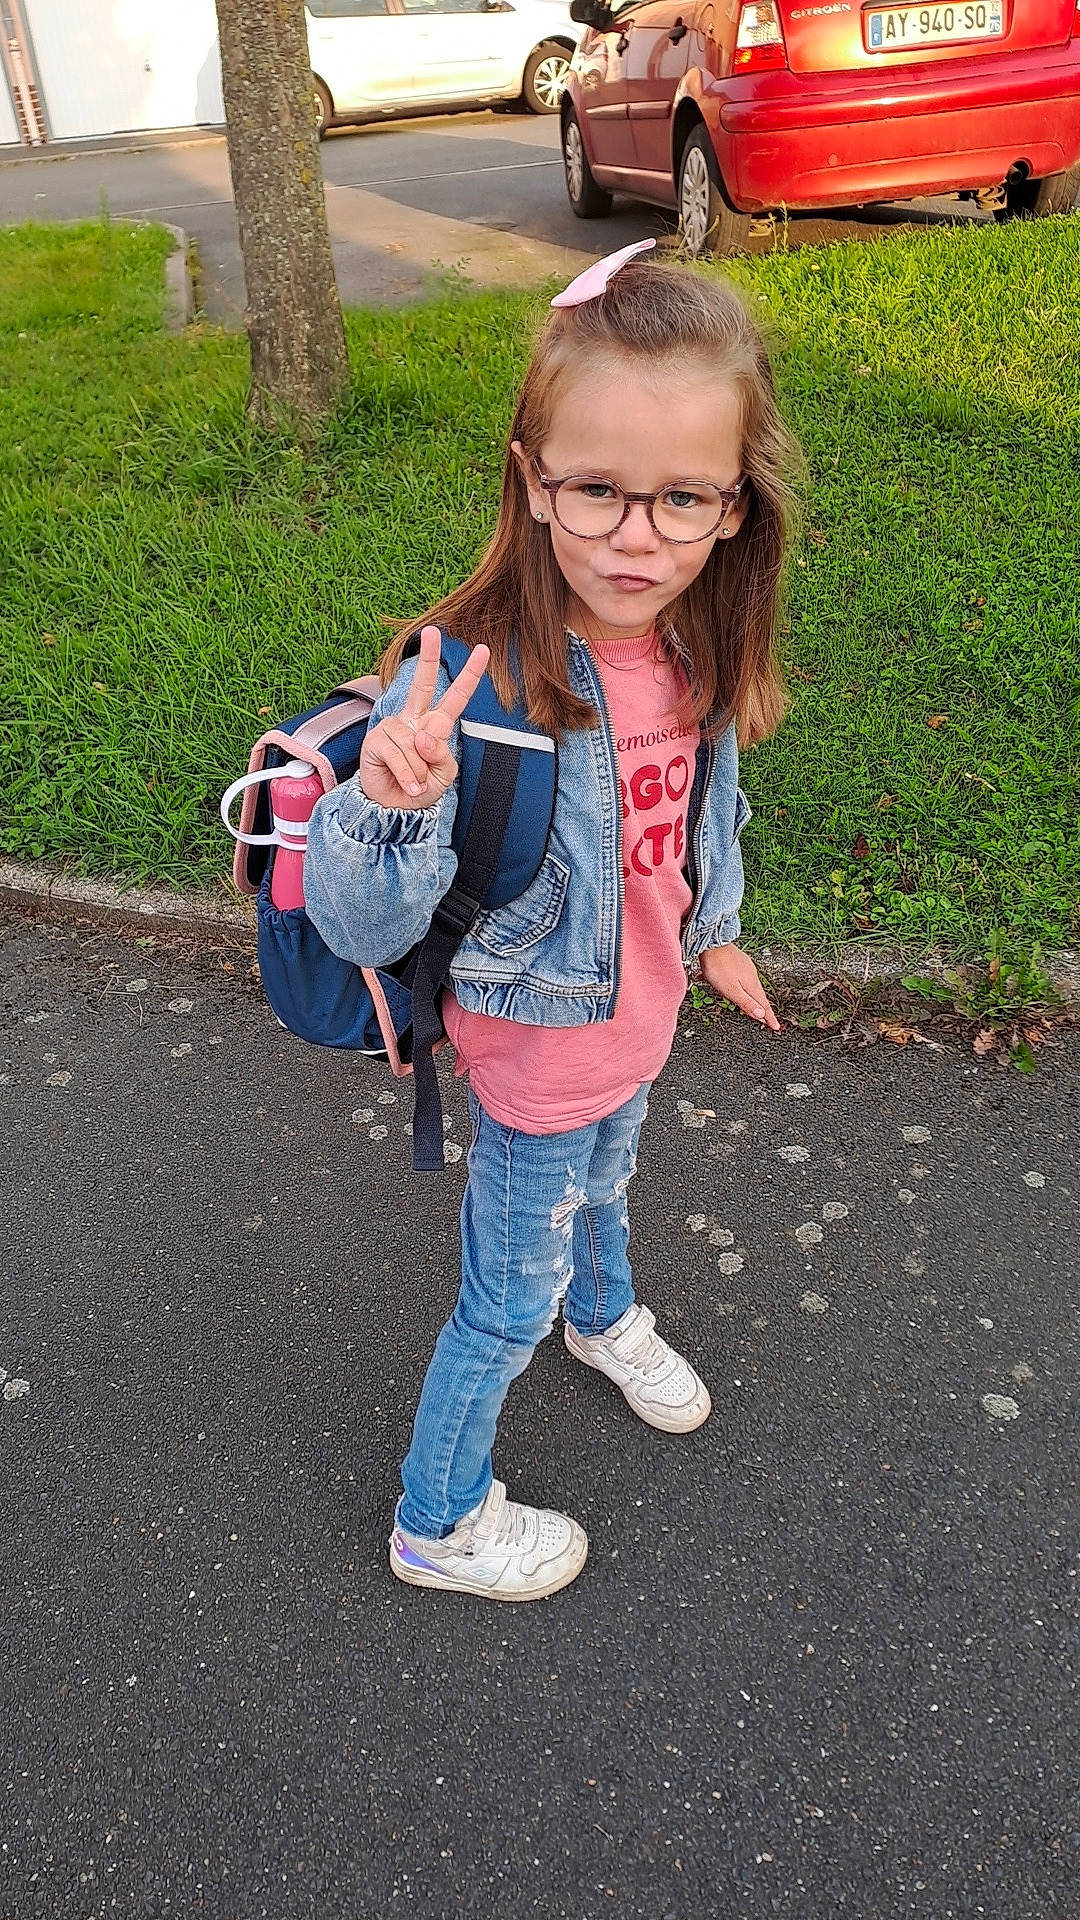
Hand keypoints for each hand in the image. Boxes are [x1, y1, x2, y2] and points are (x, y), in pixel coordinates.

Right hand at [360, 625, 489, 810]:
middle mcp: (414, 721)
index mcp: (435, 725)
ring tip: (415, 782)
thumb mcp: (443, 775)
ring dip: (420, 772)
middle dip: (427, 657)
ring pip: (416, 744)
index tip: (483, 650)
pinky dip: (408, 776)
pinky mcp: (376, 742)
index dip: (470, 675)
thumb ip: (440, 755)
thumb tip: (423, 736)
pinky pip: (401, 757)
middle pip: (422, 684)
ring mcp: (393, 728)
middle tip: (432, 631)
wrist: (394, 810)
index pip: (455, 697)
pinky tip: (407, 785)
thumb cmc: (420, 789)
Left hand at [698, 945, 780, 1030]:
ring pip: (751, 987)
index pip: (763, 1005)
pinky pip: (743, 979)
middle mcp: (751, 976)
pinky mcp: (738, 963)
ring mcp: (745, 968)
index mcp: (751, 985)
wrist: (712, 943)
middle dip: (762, 1009)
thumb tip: (761, 1014)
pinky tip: (735, 987)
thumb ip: (746, 1002)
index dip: (769, 1017)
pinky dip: (742, 987)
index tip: (775, 1026)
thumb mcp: (731, 990)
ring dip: (752, 998)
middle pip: (759, 996)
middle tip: (766, 1019)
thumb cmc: (719, 966)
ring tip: (752, 1006)